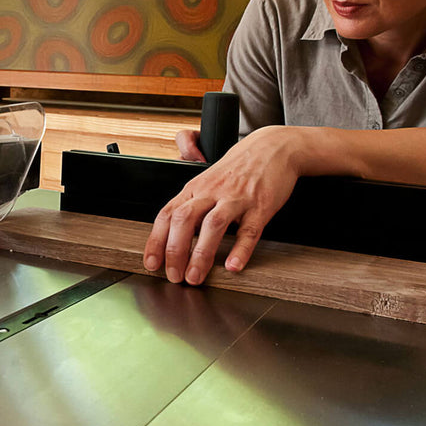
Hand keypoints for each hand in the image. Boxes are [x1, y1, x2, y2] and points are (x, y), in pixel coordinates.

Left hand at [144, 126, 301, 284]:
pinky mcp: (260, 205)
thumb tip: (173, 235)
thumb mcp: (208, 181)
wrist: (273, 148)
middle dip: (175, 251)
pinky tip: (233, 266)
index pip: (168, 214)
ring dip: (201, 254)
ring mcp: (236, 198)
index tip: (151, 263)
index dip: (156, 241)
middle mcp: (212, 192)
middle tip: (173, 276)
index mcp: (196, 188)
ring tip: (195, 277)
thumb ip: (191, 204)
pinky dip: (240, 250)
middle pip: (184, 219)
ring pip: (213, 225)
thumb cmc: (239, 168)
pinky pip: (249, 230)